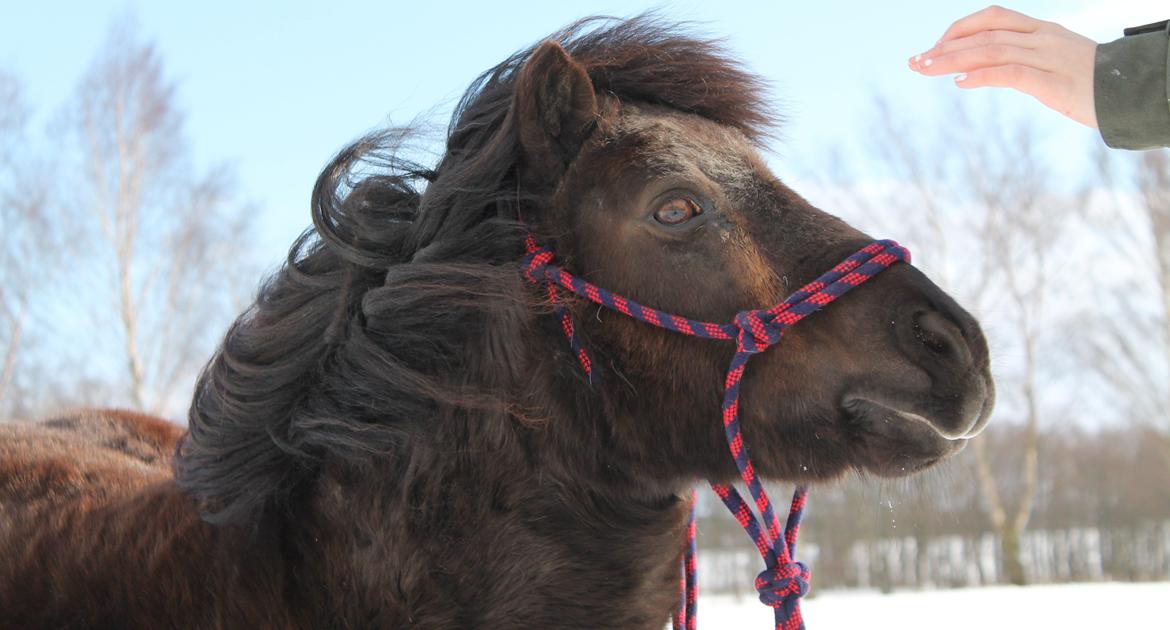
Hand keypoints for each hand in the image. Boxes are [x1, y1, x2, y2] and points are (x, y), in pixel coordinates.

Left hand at [908, 5, 1098, 128]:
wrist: (1134, 94)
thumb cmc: (1095, 84)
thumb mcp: (1055, 65)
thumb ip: (1020, 62)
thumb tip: (974, 73)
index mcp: (1043, 30)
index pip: (993, 18)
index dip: (959, 30)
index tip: (934, 48)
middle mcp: (1043, 38)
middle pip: (985, 34)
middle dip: (945, 47)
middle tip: (915, 62)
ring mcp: (1049, 58)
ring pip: (991, 50)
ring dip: (952, 59)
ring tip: (925, 69)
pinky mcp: (1054, 83)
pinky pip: (1012, 73)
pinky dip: (982, 74)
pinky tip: (959, 82)